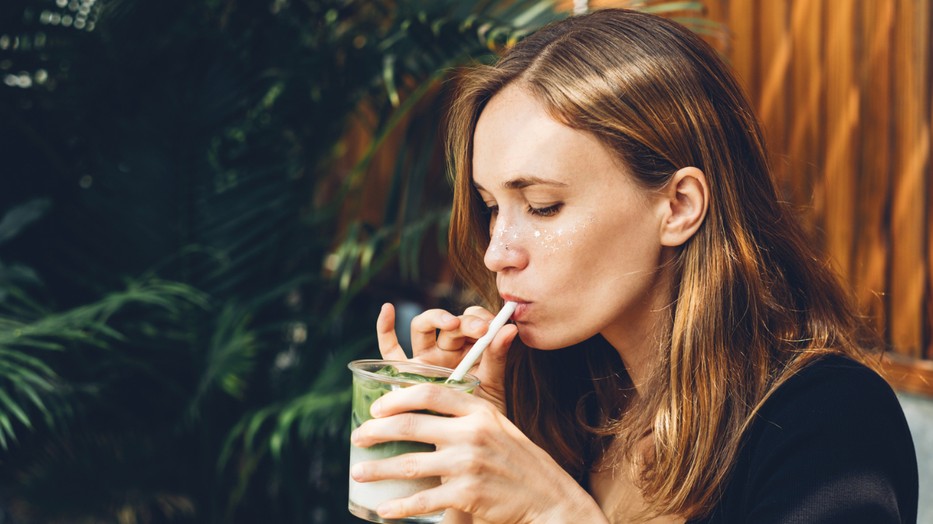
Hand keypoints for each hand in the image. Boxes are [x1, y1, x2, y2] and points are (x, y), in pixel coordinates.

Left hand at [350, 384, 604, 523]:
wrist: (549, 497)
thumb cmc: (518, 461)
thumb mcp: (498, 426)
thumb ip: (467, 416)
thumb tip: (423, 411)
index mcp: (479, 410)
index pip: (429, 393)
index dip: (397, 398)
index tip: (376, 408)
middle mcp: (472, 432)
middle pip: (410, 424)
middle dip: (376, 430)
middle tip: (357, 437)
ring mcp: (468, 464)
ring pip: (409, 463)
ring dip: (378, 468)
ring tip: (358, 471)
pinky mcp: (466, 494)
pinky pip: (423, 500)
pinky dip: (399, 506)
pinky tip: (384, 509)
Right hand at [376, 303, 517, 413]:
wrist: (465, 448)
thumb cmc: (480, 418)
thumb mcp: (492, 386)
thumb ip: (497, 357)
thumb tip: (510, 328)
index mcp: (469, 350)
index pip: (473, 321)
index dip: (480, 318)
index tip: (492, 326)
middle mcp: (445, 351)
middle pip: (450, 323)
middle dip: (465, 321)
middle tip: (479, 329)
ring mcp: (423, 359)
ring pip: (423, 327)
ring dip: (436, 318)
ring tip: (450, 323)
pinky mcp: (402, 372)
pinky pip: (389, 348)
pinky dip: (384, 327)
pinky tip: (387, 309)